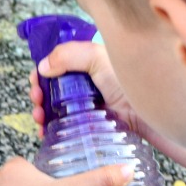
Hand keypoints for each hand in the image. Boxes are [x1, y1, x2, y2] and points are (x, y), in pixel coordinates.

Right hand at [29, 40, 145, 138]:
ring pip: (52, 107)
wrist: (148, 117)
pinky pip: (61, 126)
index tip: (37, 79)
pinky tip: (44, 130)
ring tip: (39, 116)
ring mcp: (84, 106)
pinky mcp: (86, 126)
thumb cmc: (128, 84)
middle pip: (51, 86)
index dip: (42, 70)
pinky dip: (48, 128)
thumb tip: (42, 67)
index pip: (56, 64)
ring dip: (39, 110)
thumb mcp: (99, 58)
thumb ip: (69, 55)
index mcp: (87, 64)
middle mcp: (84, 84)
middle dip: (38, 92)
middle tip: (37, 99)